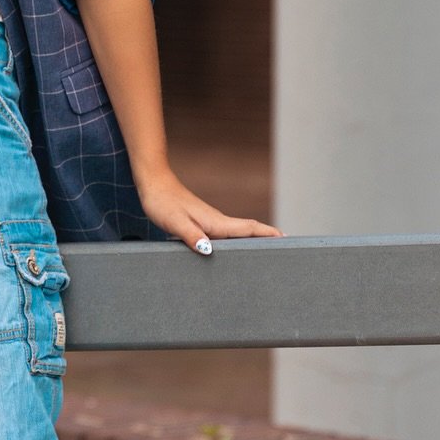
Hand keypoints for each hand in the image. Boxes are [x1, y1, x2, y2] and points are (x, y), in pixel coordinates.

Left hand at [135, 168, 281, 255]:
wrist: (153, 184)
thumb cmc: (162, 202)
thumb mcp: (175, 222)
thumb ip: (191, 236)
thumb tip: (208, 250)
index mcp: (215, 222)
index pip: (248, 228)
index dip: (268, 234)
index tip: (286, 239)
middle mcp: (216, 221)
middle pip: (248, 232)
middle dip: (266, 240)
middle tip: (284, 252)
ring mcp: (209, 221)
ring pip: (236, 234)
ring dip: (252, 241)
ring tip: (264, 255)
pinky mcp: (201, 222)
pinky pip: (223, 234)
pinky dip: (234, 242)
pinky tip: (229, 250)